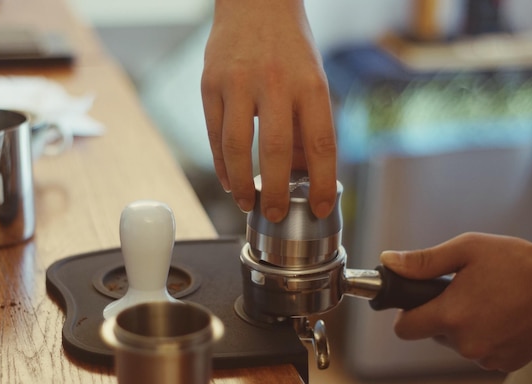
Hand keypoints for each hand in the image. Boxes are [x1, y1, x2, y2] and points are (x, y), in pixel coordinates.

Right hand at [201, 0, 336, 221]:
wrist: (255, 3)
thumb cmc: (289, 48)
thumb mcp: (311, 80)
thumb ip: (307, 126)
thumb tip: (303, 174)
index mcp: (310, 84)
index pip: (321, 144)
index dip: (321, 182)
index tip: (318, 207)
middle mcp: (276, 82)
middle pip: (275, 151)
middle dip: (275, 192)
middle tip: (273, 213)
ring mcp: (238, 82)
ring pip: (236, 147)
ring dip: (241, 184)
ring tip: (245, 202)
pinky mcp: (210, 83)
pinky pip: (213, 134)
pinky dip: (221, 164)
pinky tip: (228, 179)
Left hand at [380, 232, 531, 371]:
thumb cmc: (517, 264)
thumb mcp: (467, 250)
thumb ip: (423, 261)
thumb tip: (388, 261)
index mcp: (450, 316)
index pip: (404, 329)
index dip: (406, 314)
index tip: (416, 300)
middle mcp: (466, 343)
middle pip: (431, 333)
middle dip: (439, 314)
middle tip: (462, 291)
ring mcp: (487, 356)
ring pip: (456, 342)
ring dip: (463, 325)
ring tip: (486, 300)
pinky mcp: (504, 363)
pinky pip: (480, 351)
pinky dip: (484, 336)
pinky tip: (500, 316)